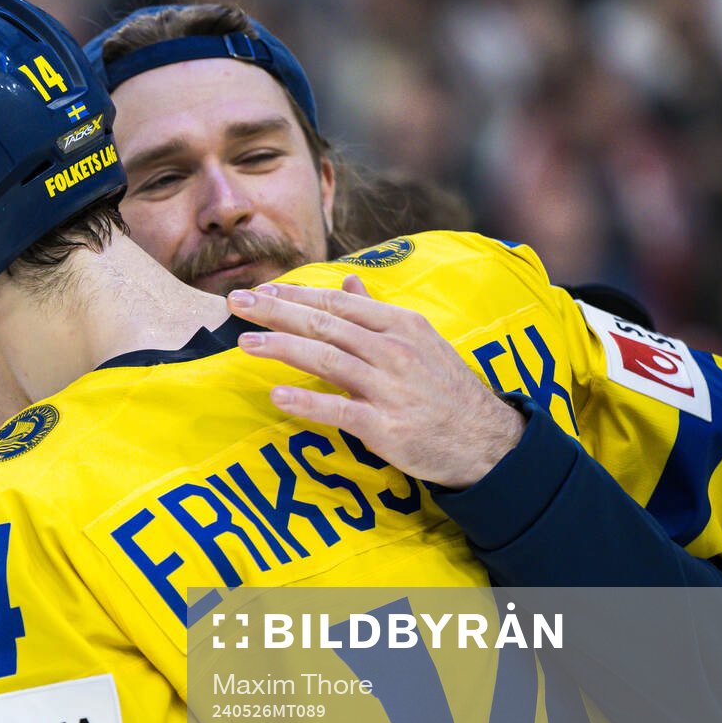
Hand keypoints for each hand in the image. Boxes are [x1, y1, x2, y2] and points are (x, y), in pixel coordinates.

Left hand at [228, 275, 524, 489]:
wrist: (485, 440)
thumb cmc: (444, 388)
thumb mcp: (419, 340)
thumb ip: (377, 312)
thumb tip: (348, 283)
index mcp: (400, 325)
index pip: (338, 304)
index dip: (296, 296)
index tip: (261, 291)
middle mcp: (393, 350)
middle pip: (324, 325)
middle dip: (276, 311)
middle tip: (236, 303)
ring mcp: (390, 388)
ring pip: (326, 360)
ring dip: (281, 348)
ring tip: (244, 343)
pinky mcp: (386, 427)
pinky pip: (339, 411)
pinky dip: (306, 402)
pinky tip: (276, 395)